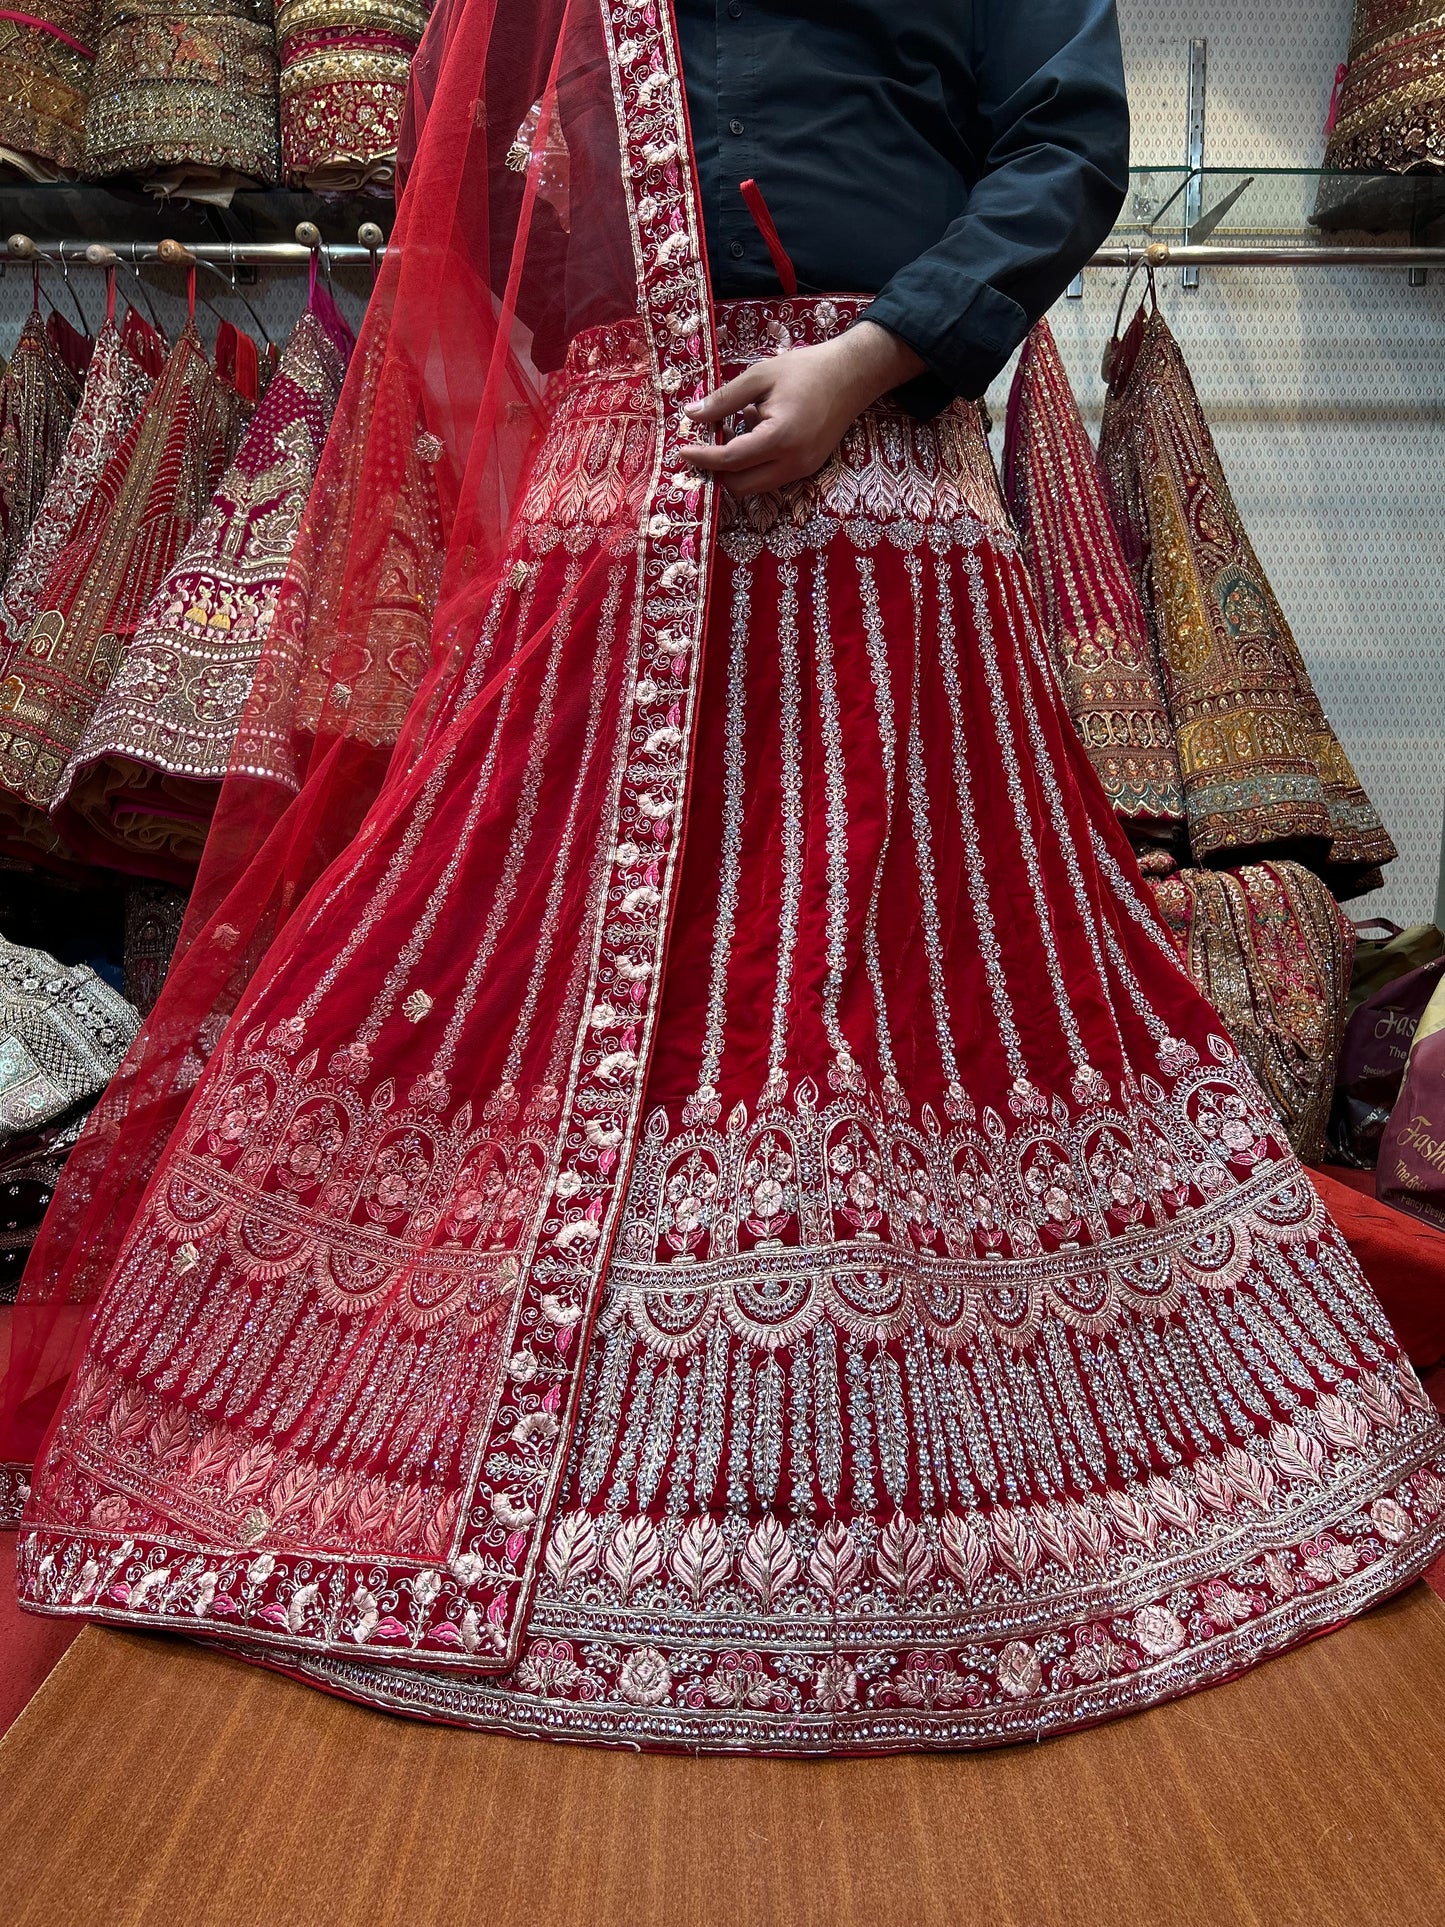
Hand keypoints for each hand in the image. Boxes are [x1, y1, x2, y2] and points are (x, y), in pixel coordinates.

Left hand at [679, 320, 926, 497]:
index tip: (682, 451)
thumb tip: (691, 415)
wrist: (851, 375)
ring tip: (743, 427)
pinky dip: (757, 464)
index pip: (730, 460)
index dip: (702, 458)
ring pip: (756, 486)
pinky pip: (772, 478)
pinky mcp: (808, 469)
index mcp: (780, 438)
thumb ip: (724, 399)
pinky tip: (761, 431)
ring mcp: (803, 469)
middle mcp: (793, 462)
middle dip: (720, 468)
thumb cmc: (805, 370)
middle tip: (711, 439)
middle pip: (741, 486)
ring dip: (739, 467)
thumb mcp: (760, 376)